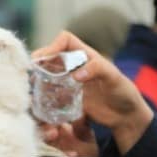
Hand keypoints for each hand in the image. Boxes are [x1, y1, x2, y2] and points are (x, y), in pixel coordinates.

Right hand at [33, 32, 153, 153]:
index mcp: (85, 55)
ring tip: (33, 90)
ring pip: (48, 76)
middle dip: (39, 65)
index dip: (53, 44)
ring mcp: (70, 83)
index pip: (65, 40)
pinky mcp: (68, 99)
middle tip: (31, 76)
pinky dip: (45, 98)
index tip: (43, 57)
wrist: (125, 116)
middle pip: (51, 58)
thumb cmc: (123, 92)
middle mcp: (75, 66)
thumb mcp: (114, 77)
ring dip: (39, 81)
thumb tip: (75, 75)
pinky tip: (41, 104)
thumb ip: (96, 70)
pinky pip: (52, 95)